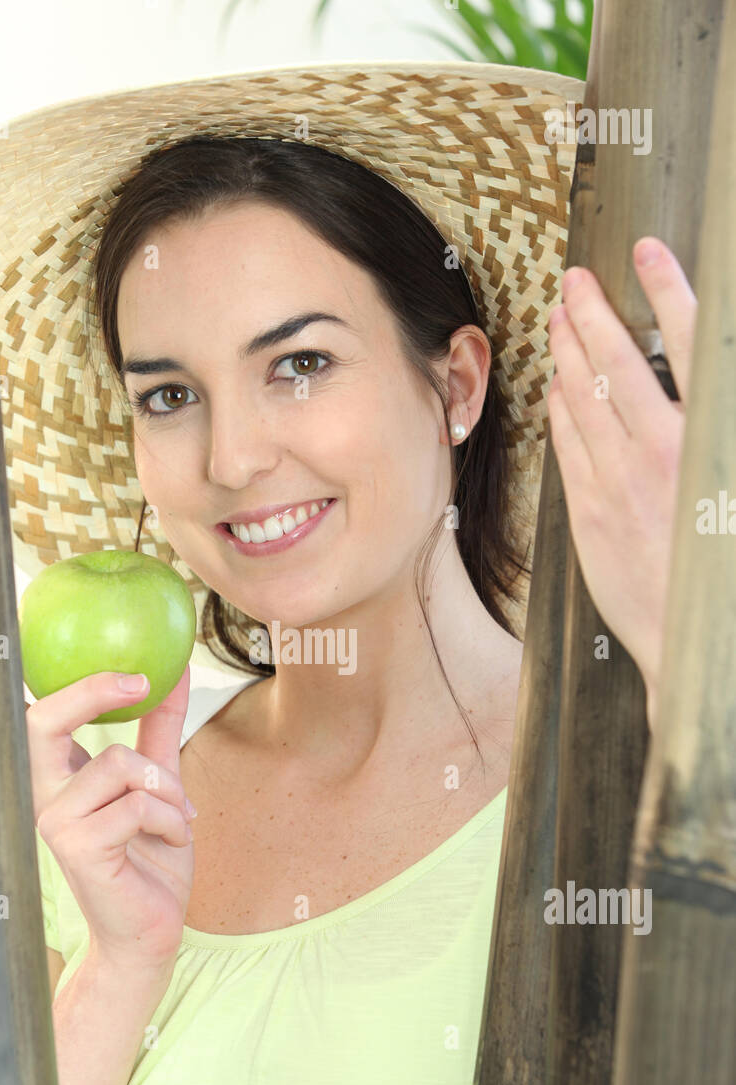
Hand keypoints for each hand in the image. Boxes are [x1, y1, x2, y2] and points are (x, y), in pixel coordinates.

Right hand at [27, 666, 194, 972]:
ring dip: (168, 788)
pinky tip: (173, 838)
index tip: (139, 673)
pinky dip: (172, 818)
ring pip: (120, 763)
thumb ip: (159, 732)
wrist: (150, 931)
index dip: (80, 684)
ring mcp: (56, 823)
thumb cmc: (150, 863)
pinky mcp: (77, 848)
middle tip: (143, 683)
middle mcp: (44, 797)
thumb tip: (175, 673)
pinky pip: (138, 805)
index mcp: (57, 780)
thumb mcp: (159, 786)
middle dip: (93, 692)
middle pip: (44, 721)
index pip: (41, 715)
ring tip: (179, 818)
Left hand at [546, 236, 697, 731]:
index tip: (648, 252)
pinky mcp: (590, 515)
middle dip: (593, 313)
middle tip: (575, 280)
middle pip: (618, 365)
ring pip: (584, 400)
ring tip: (558, 317)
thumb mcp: (734, 491)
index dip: (668, 289)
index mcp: (711, 441)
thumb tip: (699, 387)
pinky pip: (568, 446)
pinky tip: (555, 385)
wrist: (700, 643)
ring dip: (568, 351)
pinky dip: (560, 407)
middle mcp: (663, 454)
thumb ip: (715, 430)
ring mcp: (620, 485)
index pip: (690, 345)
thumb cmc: (724, 568)